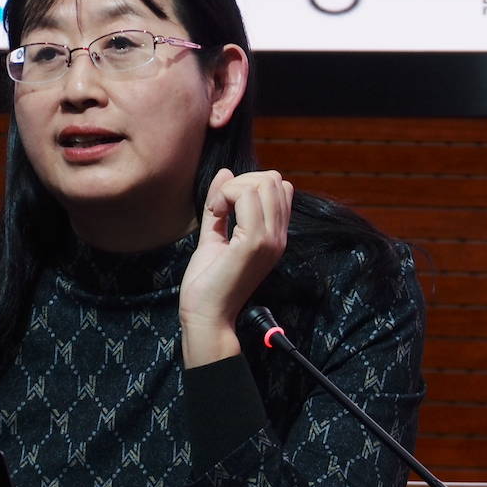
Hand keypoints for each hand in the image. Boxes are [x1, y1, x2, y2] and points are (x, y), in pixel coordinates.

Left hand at [179, 168, 293, 367]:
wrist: (206, 315)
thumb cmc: (209, 282)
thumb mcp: (215, 235)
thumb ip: (220, 204)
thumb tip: (226, 172)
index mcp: (274, 235)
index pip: (280, 186)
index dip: (249, 184)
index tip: (225, 205)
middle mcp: (278, 236)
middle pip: (273, 179)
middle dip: (241, 182)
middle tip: (219, 207)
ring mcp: (270, 239)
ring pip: (263, 183)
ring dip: (232, 189)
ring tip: (217, 211)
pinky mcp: (254, 243)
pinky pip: (246, 198)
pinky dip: (225, 196)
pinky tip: (215, 214)